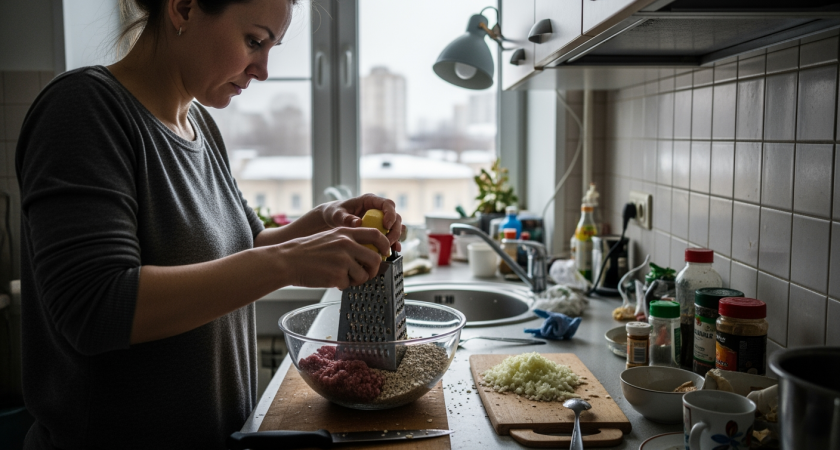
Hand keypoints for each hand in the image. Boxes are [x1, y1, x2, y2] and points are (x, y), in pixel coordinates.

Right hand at [276, 227, 390, 289]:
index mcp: (346, 233)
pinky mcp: (336, 275)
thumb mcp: (330, 237)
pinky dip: (341, 285)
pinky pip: (348, 285)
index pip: (376, 234)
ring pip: (363, 275)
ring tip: (342, 277)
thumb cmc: (307, 251)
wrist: (287, 260)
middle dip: (373, 269)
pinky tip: (330, 280)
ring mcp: (342, 260)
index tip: (386, 253)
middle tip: (366, 273)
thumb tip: (369, 253)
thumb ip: (349, 242)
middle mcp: (346, 244)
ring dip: (356, 280)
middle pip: (375, 258)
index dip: (385, 244)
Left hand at [321, 194, 404, 251]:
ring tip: (387, 249)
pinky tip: (393, 250)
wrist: (332, 221)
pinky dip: (393, 243)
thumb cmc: (334, 213)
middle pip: (395, 217)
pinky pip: (391, 235)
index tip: (386, 226)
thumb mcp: (337, 214)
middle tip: (387, 242)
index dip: (390, 214)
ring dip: (395, 238)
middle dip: (394, 230)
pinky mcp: (380, 229)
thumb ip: (345, 218)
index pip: (387, 204)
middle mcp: (378, 209)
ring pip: (396, 227)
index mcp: (370, 200)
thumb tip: (358, 223)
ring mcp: (381, 219)